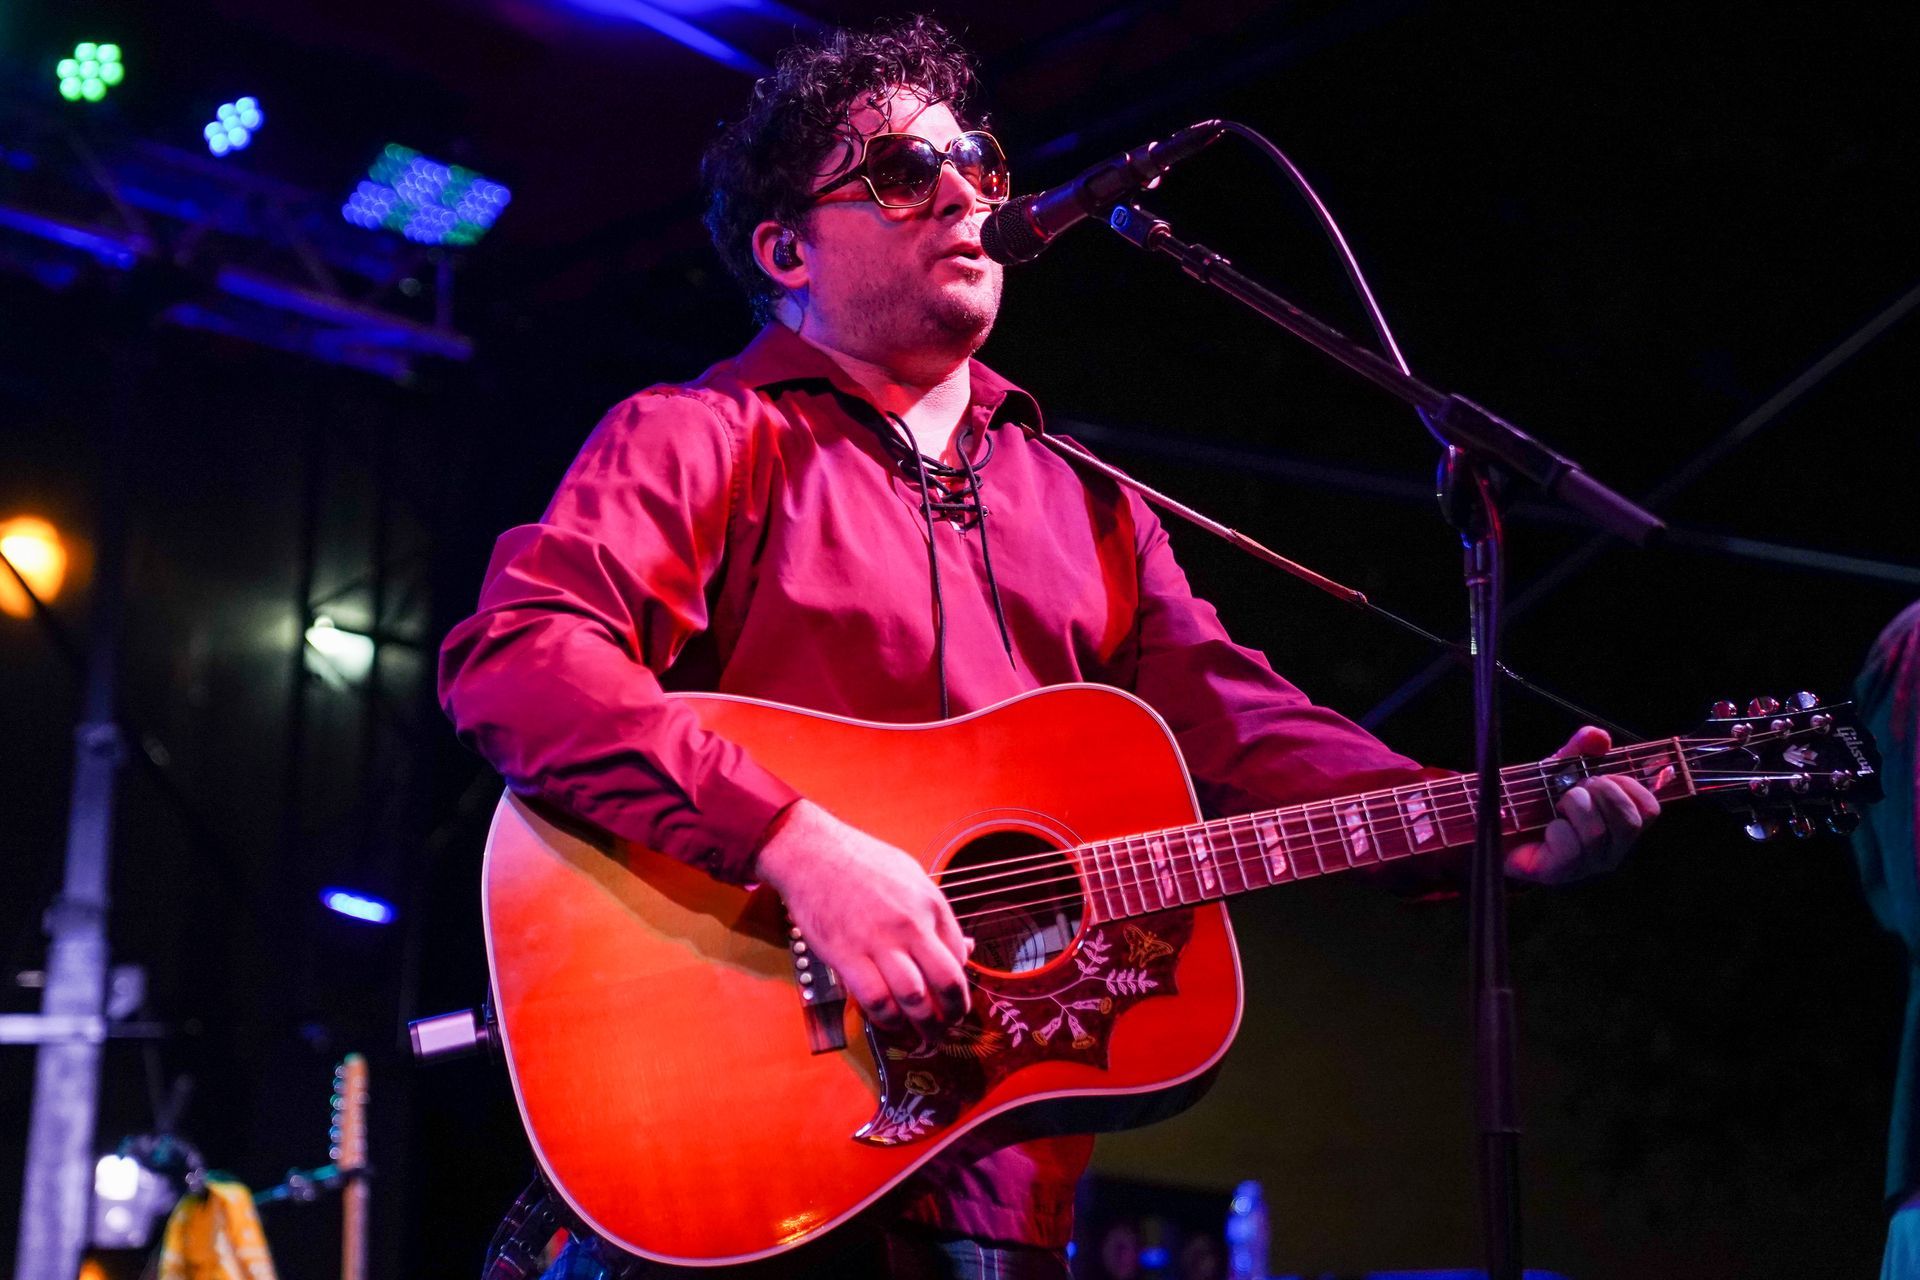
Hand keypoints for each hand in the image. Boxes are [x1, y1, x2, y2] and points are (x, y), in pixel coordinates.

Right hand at [754, 799, 970, 1041]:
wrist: (812, 852)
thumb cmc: (861, 862)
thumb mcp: (912, 876)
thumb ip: (937, 915)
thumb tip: (963, 947)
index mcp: (931, 904)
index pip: (959, 958)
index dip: (959, 988)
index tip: (953, 1002)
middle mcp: (910, 925)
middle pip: (946, 984)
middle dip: (950, 1015)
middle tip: (946, 1029)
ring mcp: (878, 941)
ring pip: (913, 999)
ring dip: (922, 1027)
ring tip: (922, 1038)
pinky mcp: (846, 955)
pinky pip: (875, 1000)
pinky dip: (887, 1020)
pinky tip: (889, 1023)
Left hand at [1504, 726, 1664, 884]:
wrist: (1498, 823)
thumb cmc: (1538, 800)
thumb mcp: (1561, 769)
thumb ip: (1581, 750)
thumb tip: (1599, 736)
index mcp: (1620, 827)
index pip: (1650, 810)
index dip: (1632, 787)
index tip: (1605, 775)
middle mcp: (1611, 850)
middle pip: (1630, 822)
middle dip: (1602, 794)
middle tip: (1576, 787)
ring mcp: (1587, 866)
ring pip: (1597, 833)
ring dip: (1574, 806)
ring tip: (1557, 804)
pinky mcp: (1560, 874)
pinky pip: (1570, 848)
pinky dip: (1556, 829)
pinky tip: (1546, 829)